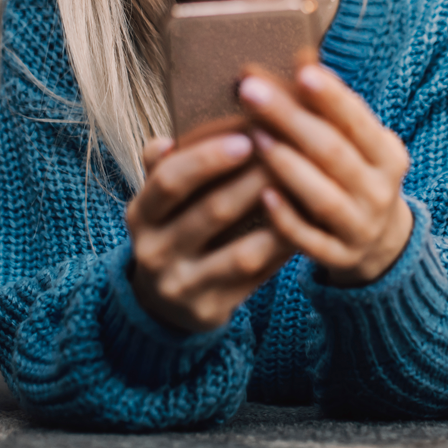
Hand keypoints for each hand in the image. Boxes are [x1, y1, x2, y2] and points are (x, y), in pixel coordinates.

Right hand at [126, 133, 293, 332]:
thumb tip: (167, 140)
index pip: (169, 181)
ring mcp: (183, 286)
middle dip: (254, 180)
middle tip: (289, 155)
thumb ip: (164, 167)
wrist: (163, 300)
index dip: (206, 159)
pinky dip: (282, 249)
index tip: (246, 138)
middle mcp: (155, 252)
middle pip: (211, 212)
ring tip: (304, 188)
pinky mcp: (210, 310)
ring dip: (278, 218)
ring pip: (241, 252)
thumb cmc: (172, 229)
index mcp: (141, 215)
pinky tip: (305, 225)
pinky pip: (257, 278)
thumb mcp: (157, 201)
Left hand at [239, 59, 412, 285]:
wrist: (380, 243)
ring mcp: (360, 228)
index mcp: (387, 155)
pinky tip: (263, 195)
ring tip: (254, 136)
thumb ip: (330, 109)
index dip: (331, 97)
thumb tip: (299, 55)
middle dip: (291, 119)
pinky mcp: (339, 258)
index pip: (358, 121)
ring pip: (323, 196)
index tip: (301, 71)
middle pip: (333, 152)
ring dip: (287, 165)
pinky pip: (310, 241)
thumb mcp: (356, 143)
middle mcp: (380, 191)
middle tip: (251, 91)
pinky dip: (287, 218)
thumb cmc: (355, 174)